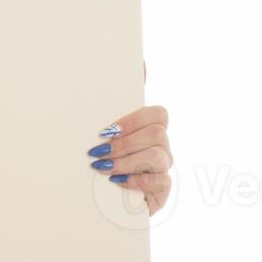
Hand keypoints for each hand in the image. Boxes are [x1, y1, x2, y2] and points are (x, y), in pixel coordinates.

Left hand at [89, 62, 172, 215]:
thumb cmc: (103, 159)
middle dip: (125, 143)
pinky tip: (117, 182)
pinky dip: (135, 181)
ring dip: (126, 161)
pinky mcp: (163, 191)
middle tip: (97, 152)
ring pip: (159, 156)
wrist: (100, 199)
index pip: (158, 114)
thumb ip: (114, 102)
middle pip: (158, 134)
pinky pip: (160, 181)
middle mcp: (161, 147)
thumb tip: (141, 63)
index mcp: (148, 130)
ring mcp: (164, 169)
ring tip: (102, 169)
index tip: (105, 130)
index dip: (133, 120)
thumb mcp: (102, 132)